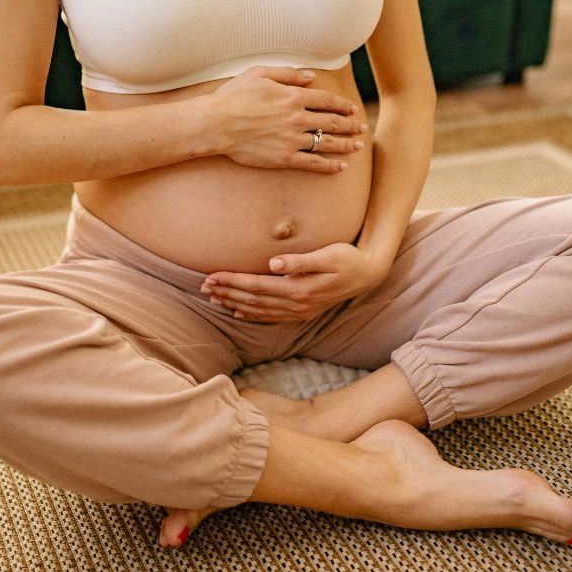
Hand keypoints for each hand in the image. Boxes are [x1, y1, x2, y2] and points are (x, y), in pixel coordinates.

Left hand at [201, 243, 387, 321]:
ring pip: (258, 309)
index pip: (256, 286)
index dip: (232, 281)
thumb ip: (300, 260)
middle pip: (253, 299)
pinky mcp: (302, 311)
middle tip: (202, 287)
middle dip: (226, 292)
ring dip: (234, 303)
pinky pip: (270, 316)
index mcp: (299, 289)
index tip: (211, 276)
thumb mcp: (329, 255)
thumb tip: (274, 263)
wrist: (368, 274)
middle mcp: (297, 304)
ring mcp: (299, 310)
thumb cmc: (348, 258)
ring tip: (213, 298)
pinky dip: (251, 314)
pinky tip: (238, 310)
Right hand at [206, 66, 368, 173]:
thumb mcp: (260, 74)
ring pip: (327, 143)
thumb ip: (288, 74)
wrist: (216, 123)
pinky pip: (312, 163)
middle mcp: (298, 118)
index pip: (327, 101)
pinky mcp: (284, 158)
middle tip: (361, 128)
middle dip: (350, 125)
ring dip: (345, 145)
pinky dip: (329, 165)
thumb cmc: (234, 96)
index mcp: (293, 97)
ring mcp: (292, 140)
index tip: (352, 109)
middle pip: (332, 122)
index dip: (343, 105)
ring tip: (357, 146)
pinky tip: (340, 166)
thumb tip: (311, 77)